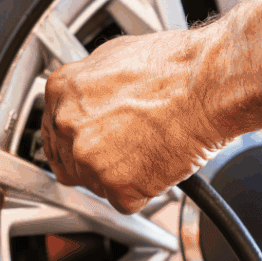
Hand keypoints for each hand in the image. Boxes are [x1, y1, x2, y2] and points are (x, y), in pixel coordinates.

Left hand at [41, 30, 225, 213]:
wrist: (207, 85)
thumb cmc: (175, 68)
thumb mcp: (116, 58)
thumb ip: (91, 87)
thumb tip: (91, 99)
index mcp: (63, 92)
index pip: (54, 131)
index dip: (77, 141)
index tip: (92, 145)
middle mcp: (69, 126)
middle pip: (71, 163)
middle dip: (96, 162)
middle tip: (125, 152)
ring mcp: (90, 159)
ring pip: (97, 185)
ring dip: (121, 177)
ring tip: (150, 150)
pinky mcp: (117, 187)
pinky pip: (125, 202)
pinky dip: (144, 192)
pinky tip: (158, 164)